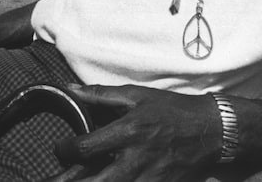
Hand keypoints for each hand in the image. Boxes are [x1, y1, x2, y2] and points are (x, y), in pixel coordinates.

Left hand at [52, 85, 220, 180]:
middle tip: (50, 181)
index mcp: (127, 132)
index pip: (85, 148)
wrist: (211, 132)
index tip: (59, 149)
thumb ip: (101, 95)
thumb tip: (71, 90)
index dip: (65, 151)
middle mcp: (135, 160)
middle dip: (68, 181)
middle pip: (93, 181)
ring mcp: (148, 179)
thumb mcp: (136, 95)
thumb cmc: (172, 110)